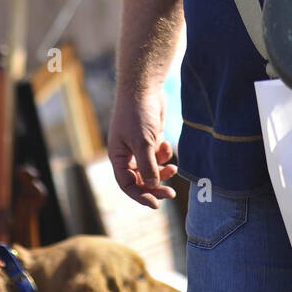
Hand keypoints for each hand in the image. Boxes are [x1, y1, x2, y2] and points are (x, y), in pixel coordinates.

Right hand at [108, 88, 177, 208]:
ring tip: (174, 170)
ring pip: (152, 168)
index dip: (140, 196)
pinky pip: (159, 154)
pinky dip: (165, 154)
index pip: (127, 184)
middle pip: (141, 179)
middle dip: (155, 186)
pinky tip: (167, 146)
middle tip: (171, 194)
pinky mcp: (152, 138)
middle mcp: (127, 154)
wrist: (144, 87)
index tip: (156, 204)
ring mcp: (140, 146)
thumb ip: (148, 166)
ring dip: (162, 171)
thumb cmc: (138, 114)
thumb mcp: (143, 142)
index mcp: (118, 157)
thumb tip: (152, 187)